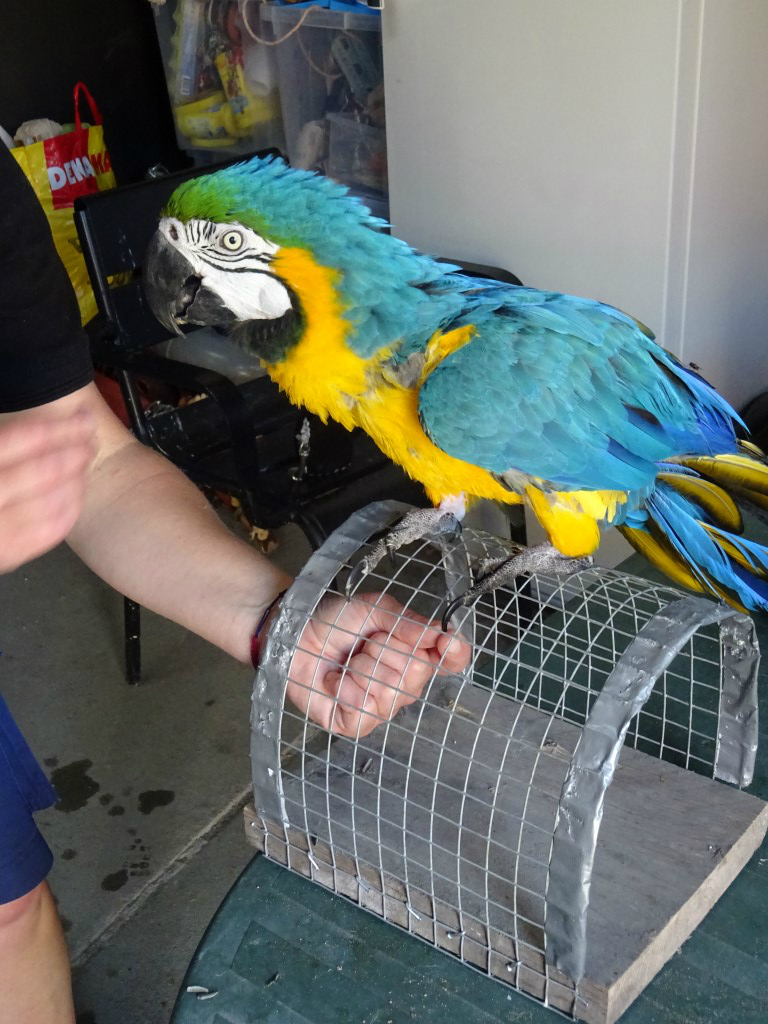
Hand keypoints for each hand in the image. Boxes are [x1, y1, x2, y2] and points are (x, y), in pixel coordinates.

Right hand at [0, 409, 93, 572]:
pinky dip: (69, 509)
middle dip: (74, 451)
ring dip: (76, 478)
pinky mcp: (11, 552)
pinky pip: (50, 531)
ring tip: (85, 462)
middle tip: (91, 439)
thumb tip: (50, 428)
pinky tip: (77, 494)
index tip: (82, 417)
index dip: (57, 427)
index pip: (18, 440)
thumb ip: (8, 446)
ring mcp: (1, 530)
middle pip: (42, 470)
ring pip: (52, 501)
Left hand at [285, 591, 470, 737]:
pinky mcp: (357, 723)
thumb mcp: (374, 609)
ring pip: (390, 690)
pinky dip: (345, 688)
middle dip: (386, 650)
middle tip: (365, 643)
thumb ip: (407, 621)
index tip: (446, 641)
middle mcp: (404, 685)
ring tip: (347, 661)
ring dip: (362, 667)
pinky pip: (364, 707)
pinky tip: (335, 681)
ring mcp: (382, 707)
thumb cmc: (335, 622)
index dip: (454, 653)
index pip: (452, 661)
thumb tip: (440, 633)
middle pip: (417, 672)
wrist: (295, 635)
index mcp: (415, 654)